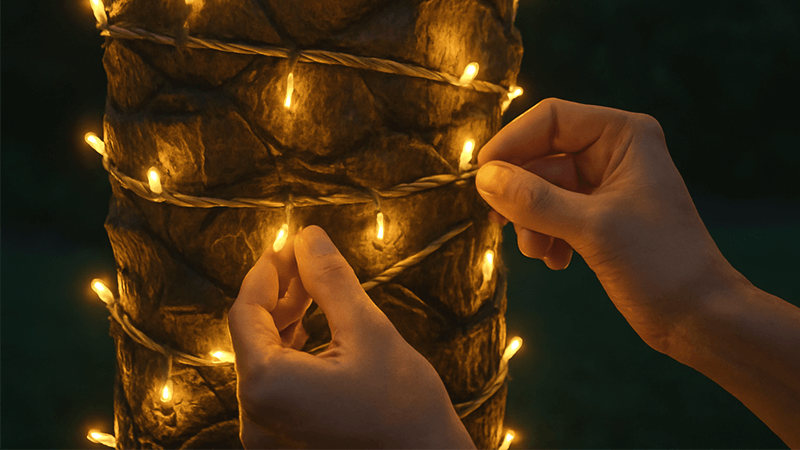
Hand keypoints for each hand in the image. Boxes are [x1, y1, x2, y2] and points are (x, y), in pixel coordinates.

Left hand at [227, 226, 474, 448]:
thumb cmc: (405, 407)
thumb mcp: (368, 330)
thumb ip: (330, 280)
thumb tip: (307, 236)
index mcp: (267, 387)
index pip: (245, 312)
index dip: (266, 272)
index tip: (290, 244)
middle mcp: (255, 418)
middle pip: (252, 337)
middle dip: (278, 295)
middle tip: (306, 261)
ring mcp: (267, 437)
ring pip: (263, 361)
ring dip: (284, 322)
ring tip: (312, 292)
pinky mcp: (283, 445)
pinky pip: (274, 388)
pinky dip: (289, 355)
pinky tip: (310, 332)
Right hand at [476, 98, 736, 353]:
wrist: (698, 316)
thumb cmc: (659, 263)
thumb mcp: (591, 228)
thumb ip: (534, 200)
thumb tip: (483, 178)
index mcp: (622, 135)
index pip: (550, 119)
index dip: (511, 143)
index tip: (481, 177)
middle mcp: (613, 152)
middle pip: (542, 156)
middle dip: (522, 194)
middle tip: (503, 225)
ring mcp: (605, 185)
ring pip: (543, 188)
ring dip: (532, 221)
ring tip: (538, 253)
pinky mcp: (600, 215)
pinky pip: (554, 212)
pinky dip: (546, 234)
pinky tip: (556, 261)